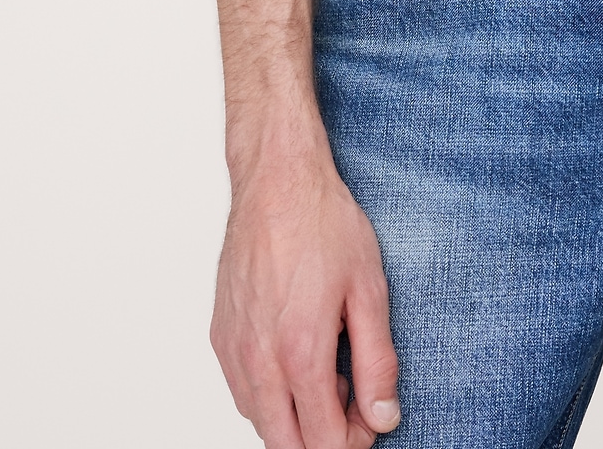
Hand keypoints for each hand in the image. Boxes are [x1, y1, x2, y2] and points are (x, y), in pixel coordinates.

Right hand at [212, 149, 399, 447]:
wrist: (276, 181)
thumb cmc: (323, 224)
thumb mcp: (369, 291)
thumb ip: (377, 363)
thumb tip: (383, 417)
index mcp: (300, 352)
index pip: (322, 442)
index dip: (354, 441)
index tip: (372, 418)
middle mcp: (258, 360)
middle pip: (285, 445)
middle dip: (323, 437)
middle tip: (351, 400)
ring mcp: (233, 350)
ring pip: (260, 422)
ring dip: (294, 418)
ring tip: (327, 371)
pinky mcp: (219, 336)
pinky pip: (242, 391)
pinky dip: (269, 395)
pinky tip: (295, 359)